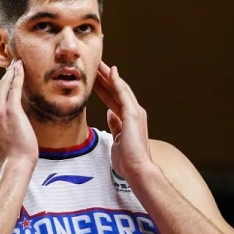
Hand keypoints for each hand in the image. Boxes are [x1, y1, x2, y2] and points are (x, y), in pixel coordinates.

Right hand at [0, 60, 37, 166]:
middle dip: (4, 78)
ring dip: (10, 73)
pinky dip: (17, 75)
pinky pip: (14, 87)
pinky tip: (20, 68)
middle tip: (11, 67)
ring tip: (17, 64)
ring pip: (3, 86)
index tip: (5, 83)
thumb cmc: (10, 159)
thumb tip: (0, 134)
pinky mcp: (10, 110)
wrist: (14, 164)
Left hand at [94, 61, 154, 179]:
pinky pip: (124, 94)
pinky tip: (111, 72)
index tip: (96, 79)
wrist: (137, 169)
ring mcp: (135, 112)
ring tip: (99, 64)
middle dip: (106, 78)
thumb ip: (115, 125)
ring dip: (110, 76)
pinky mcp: (133, 114)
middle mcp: (134, 113)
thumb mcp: (117, 139)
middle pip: (117, 91)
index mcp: (129, 120)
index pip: (114, 99)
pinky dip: (117, 82)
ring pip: (120, 89)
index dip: (105, 88)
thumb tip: (110, 114)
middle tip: (96, 64)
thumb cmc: (128, 160)